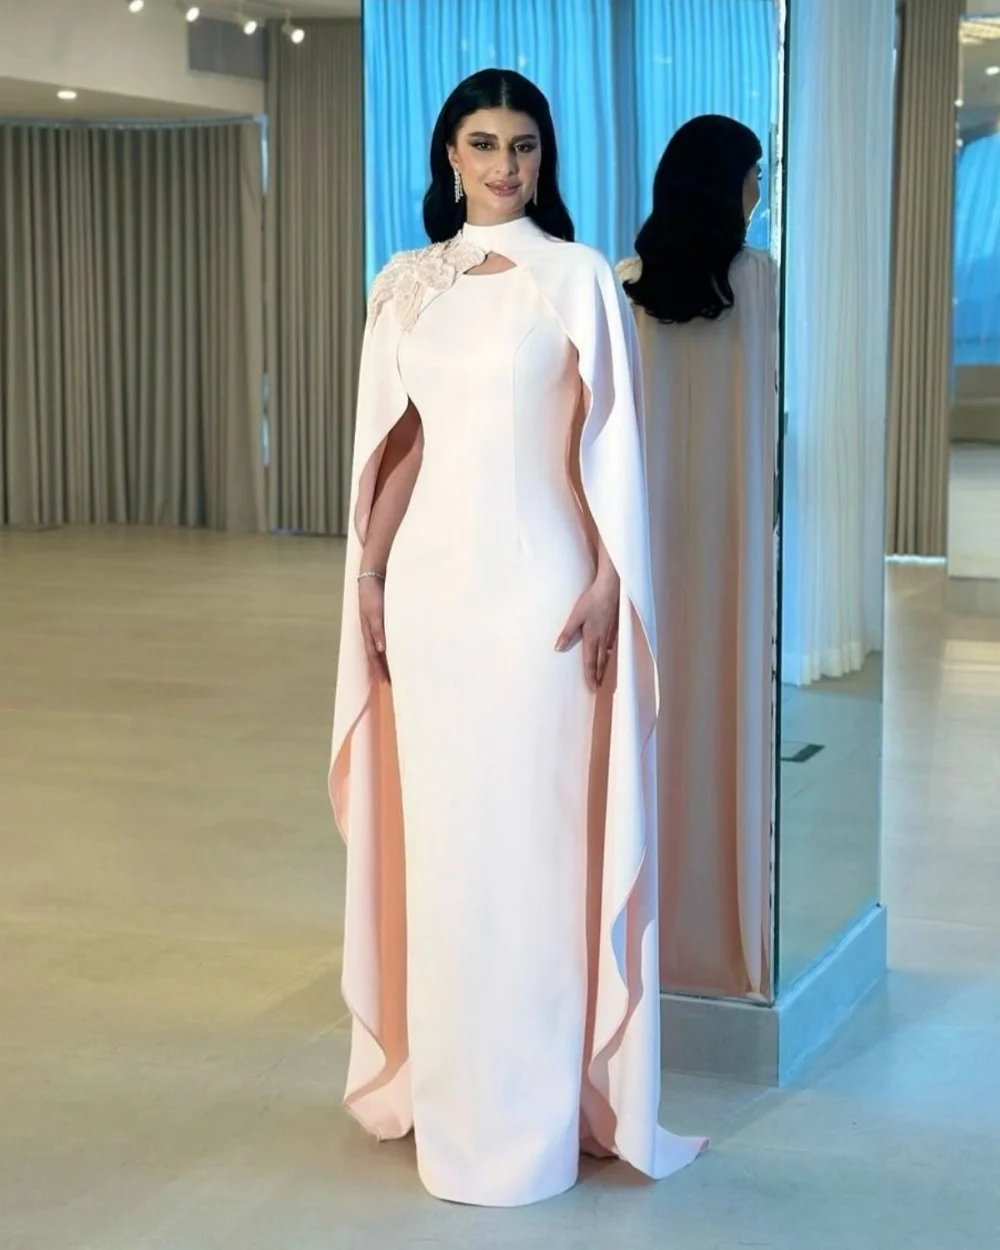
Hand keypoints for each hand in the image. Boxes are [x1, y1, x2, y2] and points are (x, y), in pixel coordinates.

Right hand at [358, 575, 389, 682]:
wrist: (373, 576)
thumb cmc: (372, 594)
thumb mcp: (374, 612)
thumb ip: (377, 629)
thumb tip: (380, 650)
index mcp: (368, 631)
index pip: (373, 655)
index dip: (379, 668)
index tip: (387, 681)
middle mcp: (372, 631)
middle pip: (377, 654)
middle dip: (383, 668)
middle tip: (393, 682)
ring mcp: (376, 625)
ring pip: (381, 647)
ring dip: (387, 659)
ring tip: (396, 670)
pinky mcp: (383, 619)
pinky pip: (387, 637)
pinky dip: (391, 646)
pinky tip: (397, 649)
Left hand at [555, 571, 619, 691]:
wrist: (610, 588)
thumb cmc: (591, 600)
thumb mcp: (575, 616)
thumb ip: (567, 633)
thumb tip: (558, 648)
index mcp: (592, 638)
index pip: (591, 662)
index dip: (591, 677)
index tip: (592, 689)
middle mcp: (602, 638)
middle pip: (600, 662)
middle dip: (598, 676)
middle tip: (597, 688)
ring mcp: (610, 633)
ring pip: (606, 655)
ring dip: (604, 667)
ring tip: (602, 677)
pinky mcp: (613, 627)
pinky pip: (610, 646)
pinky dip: (608, 655)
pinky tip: (607, 654)